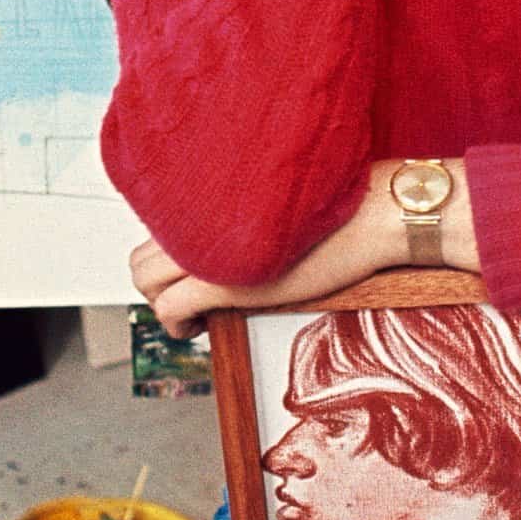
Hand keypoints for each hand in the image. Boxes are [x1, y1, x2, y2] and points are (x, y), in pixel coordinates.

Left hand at [127, 161, 476, 338]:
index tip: (196, 270)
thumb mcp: (287, 202)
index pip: (159, 224)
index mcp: (217, 190)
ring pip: (144, 281)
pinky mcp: (222, 282)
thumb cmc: (349, 205)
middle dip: (157, 283)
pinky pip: (169, 309)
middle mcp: (203, 216)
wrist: (380, 211)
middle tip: (189, 297)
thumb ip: (251, 212)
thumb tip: (241, 229)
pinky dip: (176, 324)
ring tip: (197, 313)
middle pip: (140, 255)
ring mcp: (209, 248)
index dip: (171, 255)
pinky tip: (198, 329)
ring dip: (163, 302)